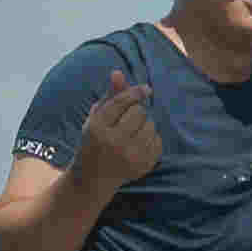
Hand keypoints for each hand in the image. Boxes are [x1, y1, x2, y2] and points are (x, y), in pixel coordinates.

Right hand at [75, 74, 160, 191]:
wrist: (93, 178)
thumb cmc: (95, 141)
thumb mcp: (97, 117)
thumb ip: (110, 95)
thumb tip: (118, 72)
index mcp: (98, 127)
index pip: (122, 102)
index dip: (136, 92)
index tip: (147, 89)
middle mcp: (113, 142)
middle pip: (139, 112)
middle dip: (136, 111)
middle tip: (127, 120)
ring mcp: (130, 157)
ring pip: (151, 125)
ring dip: (145, 125)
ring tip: (132, 133)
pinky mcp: (142, 166)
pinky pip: (158, 141)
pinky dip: (151, 139)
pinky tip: (138, 144)